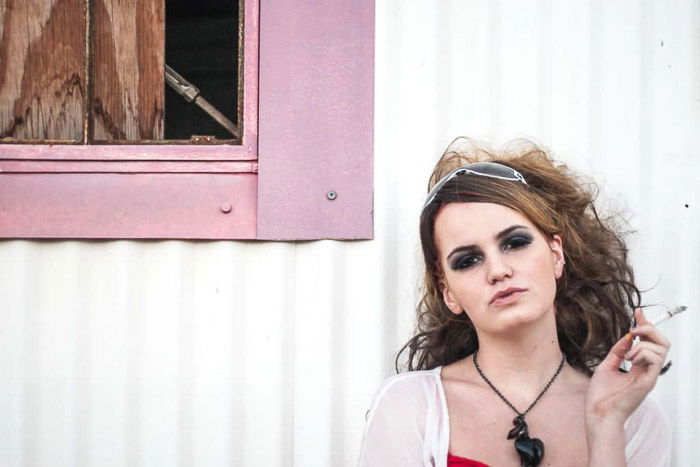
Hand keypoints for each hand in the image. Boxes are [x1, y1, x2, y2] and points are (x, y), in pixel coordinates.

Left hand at [585, 308, 669, 423]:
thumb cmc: (600, 396)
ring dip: (643, 343)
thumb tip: (627, 337)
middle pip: (662, 343)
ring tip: (628, 353)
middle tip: (633, 329)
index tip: (638, 312)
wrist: (598, 414)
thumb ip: (618, 352)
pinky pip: (655, 359)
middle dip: (649, 329)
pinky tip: (630, 360)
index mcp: (638, 367)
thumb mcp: (607, 366)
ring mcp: (649, 376)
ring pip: (662, 348)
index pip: (649, 342)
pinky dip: (643, 352)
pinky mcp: (649, 381)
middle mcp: (647, 371)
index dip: (645, 325)